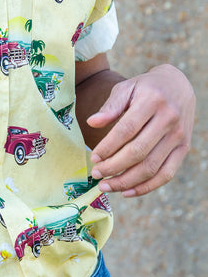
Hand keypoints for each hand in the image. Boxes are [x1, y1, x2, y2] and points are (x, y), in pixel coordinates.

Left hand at [87, 64, 194, 196]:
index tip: (94, 158)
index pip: (127, 129)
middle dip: (114, 167)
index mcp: (152, 101)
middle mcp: (169, 119)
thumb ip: (110, 106)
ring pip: (151, 167)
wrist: (179, 85)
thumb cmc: (146, 87)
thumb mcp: (127, 87)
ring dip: (126, 181)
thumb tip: (92, 123)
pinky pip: (167, 174)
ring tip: (106, 186)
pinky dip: (147, 187)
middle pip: (138, 152)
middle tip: (96, 174)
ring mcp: (179, 136)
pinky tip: (127, 191)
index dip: (108, 146)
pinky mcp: (184, 148)